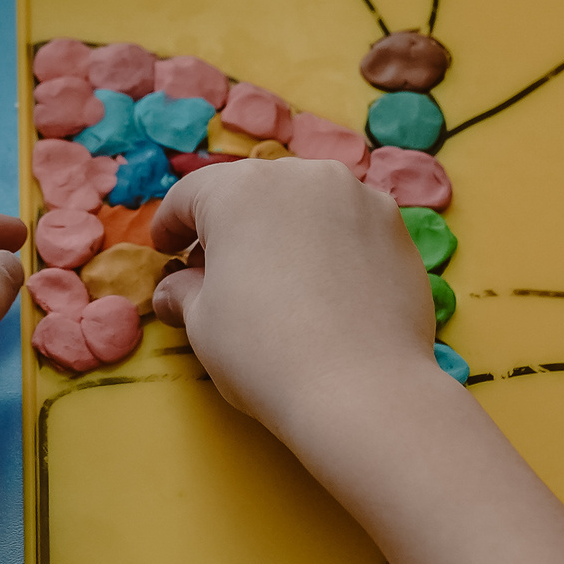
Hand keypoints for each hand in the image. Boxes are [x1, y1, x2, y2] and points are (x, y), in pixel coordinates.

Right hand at [150, 158, 441, 440]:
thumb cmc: (265, 353)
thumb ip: (185, 292)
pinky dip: (332, 246)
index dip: (172, 225)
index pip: (192, 196)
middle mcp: (303, 176)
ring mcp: (359, 197)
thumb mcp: (204, 322)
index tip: (167, 250)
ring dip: (287, 231)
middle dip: (231, 227)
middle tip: (217, 270)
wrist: (361, 388)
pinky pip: (350, 226)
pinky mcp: (396, 228)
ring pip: (308, 204)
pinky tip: (328, 287)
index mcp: (241, 188)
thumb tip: (176, 290)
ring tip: (278, 277)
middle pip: (254, 192)